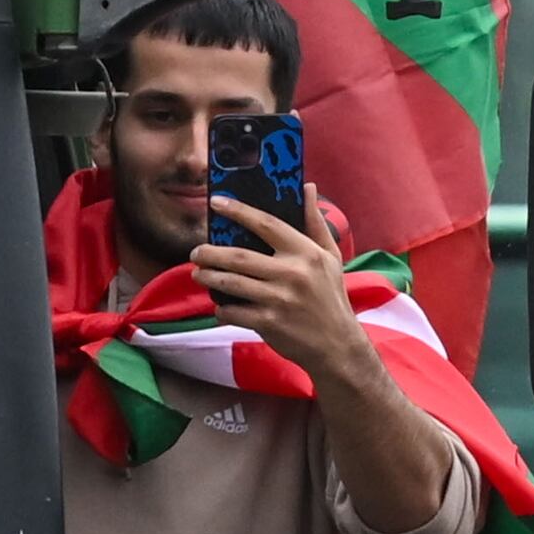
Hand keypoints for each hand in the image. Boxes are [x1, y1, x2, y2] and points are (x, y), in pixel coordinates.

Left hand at [193, 191, 377, 392]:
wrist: (337, 346)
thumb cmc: (330, 297)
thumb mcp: (330, 257)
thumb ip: (315, 222)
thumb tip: (307, 187)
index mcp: (306, 253)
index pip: (267, 224)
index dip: (238, 211)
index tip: (216, 202)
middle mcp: (292, 274)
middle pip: (238, 256)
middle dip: (210, 252)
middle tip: (196, 252)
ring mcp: (279, 300)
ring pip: (230, 283)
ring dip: (208, 277)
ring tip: (199, 273)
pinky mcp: (269, 323)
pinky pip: (233, 311)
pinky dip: (222, 308)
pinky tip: (221, 306)